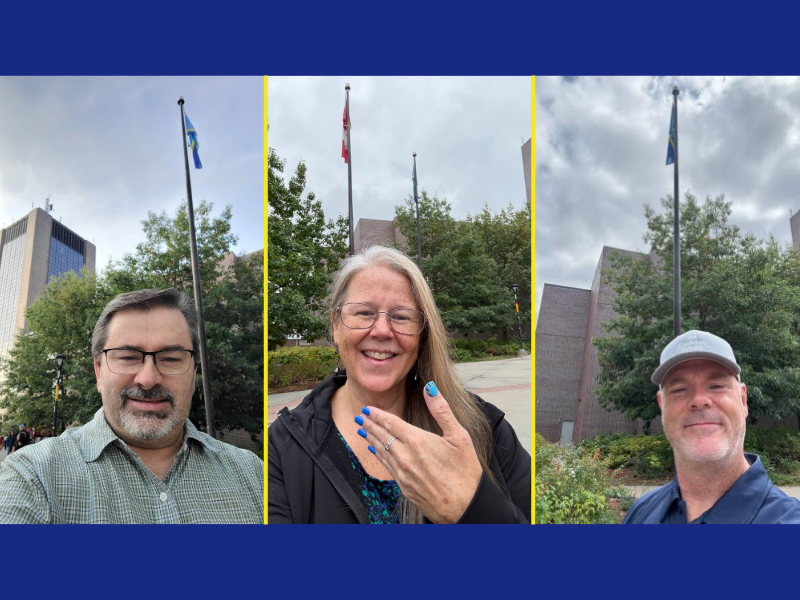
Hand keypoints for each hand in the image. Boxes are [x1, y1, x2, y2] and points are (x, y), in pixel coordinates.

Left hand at [356, 381, 482, 523]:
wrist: (466, 507)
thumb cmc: (466, 471)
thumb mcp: (459, 436)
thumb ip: (441, 410)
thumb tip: (430, 388)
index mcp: (418, 441)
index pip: (392, 424)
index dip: (378, 415)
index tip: (368, 409)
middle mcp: (406, 457)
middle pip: (383, 436)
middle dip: (370, 425)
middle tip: (360, 417)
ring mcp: (403, 474)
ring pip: (382, 452)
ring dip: (372, 439)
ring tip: (362, 430)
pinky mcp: (404, 488)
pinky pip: (387, 467)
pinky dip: (379, 456)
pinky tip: (375, 451)